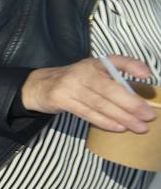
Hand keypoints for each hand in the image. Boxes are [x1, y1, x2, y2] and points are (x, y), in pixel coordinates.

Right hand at [20, 56, 155, 132]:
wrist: (40, 86)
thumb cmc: (74, 82)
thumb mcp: (92, 73)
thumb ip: (113, 80)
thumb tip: (141, 94)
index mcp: (94, 64)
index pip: (115, 61)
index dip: (131, 65)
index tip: (146, 74)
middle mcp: (82, 72)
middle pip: (109, 89)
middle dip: (131, 104)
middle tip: (149, 115)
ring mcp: (70, 86)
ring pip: (100, 104)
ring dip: (122, 117)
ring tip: (139, 127)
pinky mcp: (61, 99)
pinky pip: (87, 113)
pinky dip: (104, 121)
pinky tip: (119, 127)